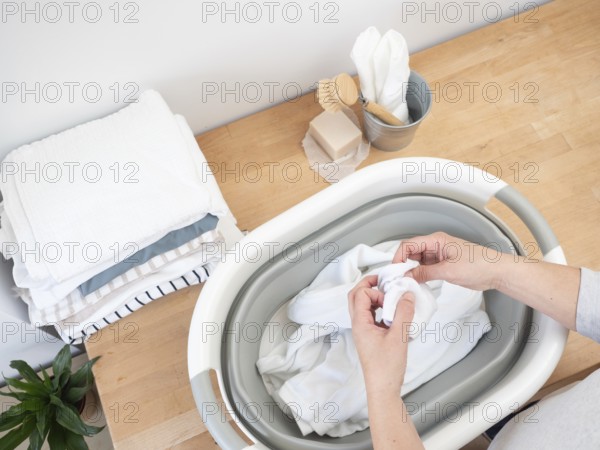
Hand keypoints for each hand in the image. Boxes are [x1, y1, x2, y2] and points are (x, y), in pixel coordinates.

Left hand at [348, 275, 415, 396]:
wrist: (383, 389)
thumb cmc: (386, 368)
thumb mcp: (399, 337)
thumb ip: (403, 313)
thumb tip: (407, 294)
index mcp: (360, 323)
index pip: (361, 294)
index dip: (376, 291)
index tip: (392, 297)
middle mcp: (358, 325)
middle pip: (356, 297)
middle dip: (370, 286)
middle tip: (385, 282)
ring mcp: (363, 331)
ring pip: (363, 306)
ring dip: (376, 298)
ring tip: (392, 298)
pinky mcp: (370, 337)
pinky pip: (372, 316)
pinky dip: (381, 310)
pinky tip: (395, 314)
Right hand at [392, 232, 505, 290]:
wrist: (496, 272)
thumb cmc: (480, 265)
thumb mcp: (449, 271)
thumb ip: (425, 273)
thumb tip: (408, 276)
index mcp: (437, 240)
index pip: (409, 245)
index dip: (399, 257)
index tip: (395, 270)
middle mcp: (436, 246)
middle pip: (411, 252)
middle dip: (403, 264)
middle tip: (399, 278)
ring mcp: (439, 255)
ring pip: (417, 261)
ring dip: (412, 271)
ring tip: (408, 282)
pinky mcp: (443, 265)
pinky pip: (426, 268)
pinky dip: (420, 275)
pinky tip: (418, 283)